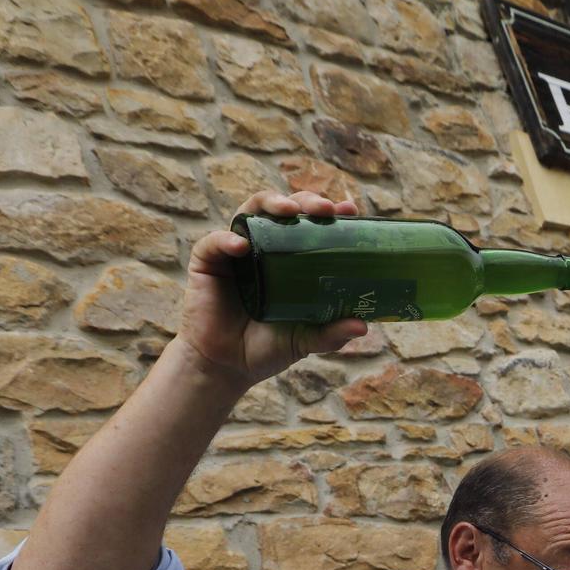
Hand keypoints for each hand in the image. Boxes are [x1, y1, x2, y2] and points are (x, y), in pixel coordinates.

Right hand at [179, 190, 371, 387]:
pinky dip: (227, 239)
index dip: (329, 213)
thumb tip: (363, 327)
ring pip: (250, 211)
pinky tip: (241, 246)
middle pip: (284, 210)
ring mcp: (235, 252)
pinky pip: (214, 242)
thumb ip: (331, 334)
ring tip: (289, 211)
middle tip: (324, 209)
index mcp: (290, 260)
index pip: (310, 226)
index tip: (350, 210)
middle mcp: (264, 248)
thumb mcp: (304, 340)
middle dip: (305, 201)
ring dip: (271, 203)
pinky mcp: (207, 262)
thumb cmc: (266, 349)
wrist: (227, 367)